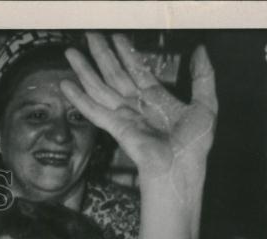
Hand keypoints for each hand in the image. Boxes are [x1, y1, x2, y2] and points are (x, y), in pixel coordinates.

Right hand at [61, 33, 216, 184]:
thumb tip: (200, 50)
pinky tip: (66, 84)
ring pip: (100, 87)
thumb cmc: (193, 145)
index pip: (137, 70)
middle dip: (101, 55)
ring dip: (84, 69)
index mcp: (156, 99)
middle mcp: (136, 106)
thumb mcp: (206, 103)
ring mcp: (123, 116)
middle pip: (114, 75)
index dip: (126, 52)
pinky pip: (94, 109)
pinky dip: (79, 97)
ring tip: (70, 52)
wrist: (182, 169)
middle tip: (89, 36)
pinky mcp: (116, 127)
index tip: (115, 37)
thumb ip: (203, 76)